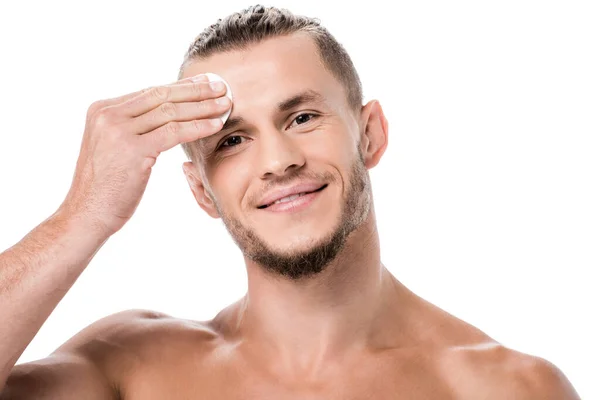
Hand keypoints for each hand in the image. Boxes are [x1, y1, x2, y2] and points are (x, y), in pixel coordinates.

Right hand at [58, 74, 230, 235]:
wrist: (87, 214)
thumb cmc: (106, 187)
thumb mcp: (114, 148)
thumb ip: (132, 128)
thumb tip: (164, 115)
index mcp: (102, 109)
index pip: (150, 92)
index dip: (181, 86)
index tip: (204, 83)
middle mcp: (108, 114)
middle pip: (161, 95)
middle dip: (195, 90)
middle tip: (221, 86)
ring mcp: (118, 130)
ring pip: (170, 111)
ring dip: (202, 107)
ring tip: (225, 104)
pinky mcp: (132, 149)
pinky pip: (174, 133)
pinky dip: (198, 127)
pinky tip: (216, 124)